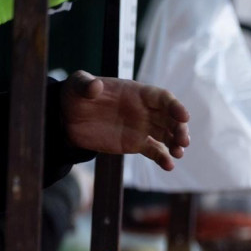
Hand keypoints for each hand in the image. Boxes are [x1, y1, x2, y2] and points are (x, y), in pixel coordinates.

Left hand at [61, 71, 190, 169]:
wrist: (66, 118)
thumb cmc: (76, 95)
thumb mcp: (77, 85)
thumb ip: (86, 84)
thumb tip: (95, 86)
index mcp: (136, 93)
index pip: (162, 98)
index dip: (175, 106)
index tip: (184, 116)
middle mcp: (144, 110)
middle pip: (169, 118)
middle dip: (179, 128)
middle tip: (183, 140)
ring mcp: (142, 127)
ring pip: (166, 134)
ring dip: (175, 143)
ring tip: (179, 153)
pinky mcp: (135, 144)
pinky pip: (154, 151)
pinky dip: (163, 158)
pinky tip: (169, 166)